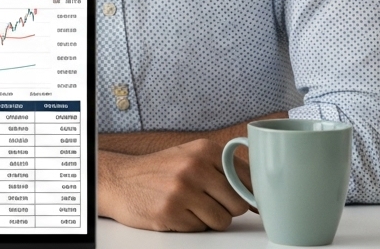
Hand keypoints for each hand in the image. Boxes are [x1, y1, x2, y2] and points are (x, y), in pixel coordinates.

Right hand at [97, 138, 251, 231]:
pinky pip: (200, 229)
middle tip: (205, 200)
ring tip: (188, 205)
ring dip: (208, 218)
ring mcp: (181, 189)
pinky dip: (190, 225)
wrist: (119, 180)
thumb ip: (224, 169)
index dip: (249, 195)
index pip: (248, 179)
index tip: (248, 201)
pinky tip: (175, 211)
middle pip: (238, 204)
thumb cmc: (160, 171)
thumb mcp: (191, 156)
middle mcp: (194, 167)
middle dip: (225, 207)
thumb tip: (260, 195)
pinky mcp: (170, 212)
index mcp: (205, 150)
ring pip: (222, 220)